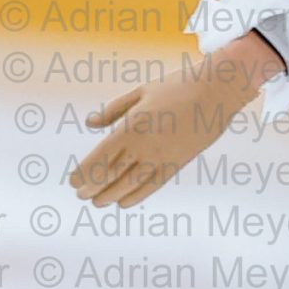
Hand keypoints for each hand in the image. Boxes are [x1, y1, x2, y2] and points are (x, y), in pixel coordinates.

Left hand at [68, 35, 281, 209]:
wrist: (215, 91)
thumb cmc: (175, 86)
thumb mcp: (140, 92)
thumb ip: (113, 110)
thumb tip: (90, 123)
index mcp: (131, 126)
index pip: (99, 157)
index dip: (83, 173)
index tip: (73, 182)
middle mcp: (143, 146)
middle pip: (110, 175)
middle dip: (92, 188)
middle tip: (81, 195)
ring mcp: (161, 157)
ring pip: (129, 185)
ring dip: (110, 196)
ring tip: (97, 202)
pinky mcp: (176, 163)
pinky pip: (152, 186)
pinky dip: (135, 196)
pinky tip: (123, 202)